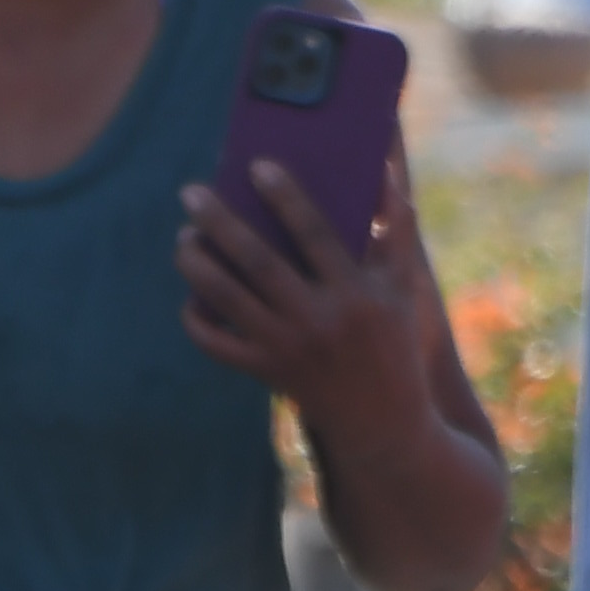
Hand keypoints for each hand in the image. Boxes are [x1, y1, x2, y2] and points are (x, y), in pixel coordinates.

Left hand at [177, 154, 436, 460]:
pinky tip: (192, 291)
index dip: (285, 197)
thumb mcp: (405, 286)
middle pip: (257, 262)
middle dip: (219, 223)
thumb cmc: (394, 341)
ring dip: (197, 264)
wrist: (383, 424)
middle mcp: (318, 320)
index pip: (315, 234)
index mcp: (355, 293)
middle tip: (190, 192)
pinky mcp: (265, 372)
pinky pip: (217, 344)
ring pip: (227, 299)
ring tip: (184, 237)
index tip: (257, 166)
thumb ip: (397, 227)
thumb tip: (385, 167)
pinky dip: (196, 318)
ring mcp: (286, 348)